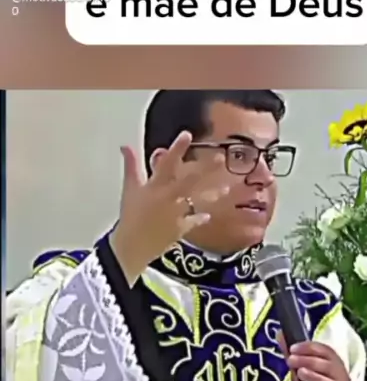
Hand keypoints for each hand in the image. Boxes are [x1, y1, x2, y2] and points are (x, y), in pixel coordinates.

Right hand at [110, 131, 229, 283]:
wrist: (131, 246)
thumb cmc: (130, 215)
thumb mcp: (130, 189)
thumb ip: (131, 166)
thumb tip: (125, 146)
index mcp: (154, 187)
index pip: (167, 163)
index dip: (177, 149)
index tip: (188, 134)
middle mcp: (167, 198)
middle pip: (189, 181)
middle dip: (206, 170)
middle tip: (220, 158)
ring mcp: (176, 214)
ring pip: (197, 201)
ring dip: (213, 194)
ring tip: (226, 188)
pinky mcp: (180, 229)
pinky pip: (194, 221)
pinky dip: (201, 218)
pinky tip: (209, 215)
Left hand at [280, 337, 350, 380]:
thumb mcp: (304, 369)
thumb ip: (294, 354)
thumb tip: (279, 333)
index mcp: (334, 362)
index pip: (324, 350)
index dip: (308, 347)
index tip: (292, 348)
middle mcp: (340, 376)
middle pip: (327, 365)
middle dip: (307, 360)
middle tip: (291, 360)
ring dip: (314, 376)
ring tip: (300, 373)